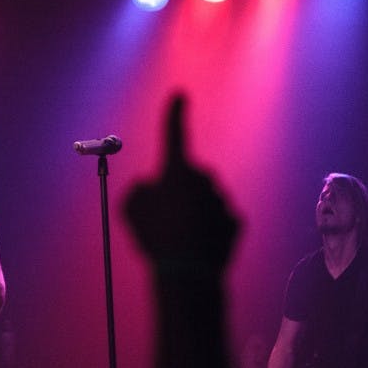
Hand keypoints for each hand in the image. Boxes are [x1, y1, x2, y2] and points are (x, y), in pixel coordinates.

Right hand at [124, 94, 237, 267]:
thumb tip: (151, 186)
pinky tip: (198, 247)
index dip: (175, 114)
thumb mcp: (130, 210)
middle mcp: (204, 178)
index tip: (180, 94)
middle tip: (165, 219)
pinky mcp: (236, 220)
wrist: (187, 272)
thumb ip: (140, 189)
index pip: (174, 134)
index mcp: (177, 170)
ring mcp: (222, 199)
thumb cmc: (154, 237)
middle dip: (179, 191)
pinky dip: (209, 230)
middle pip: (189, 177)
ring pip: (205, 200)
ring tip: (179, 238)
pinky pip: (219, 220)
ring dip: (194, 213)